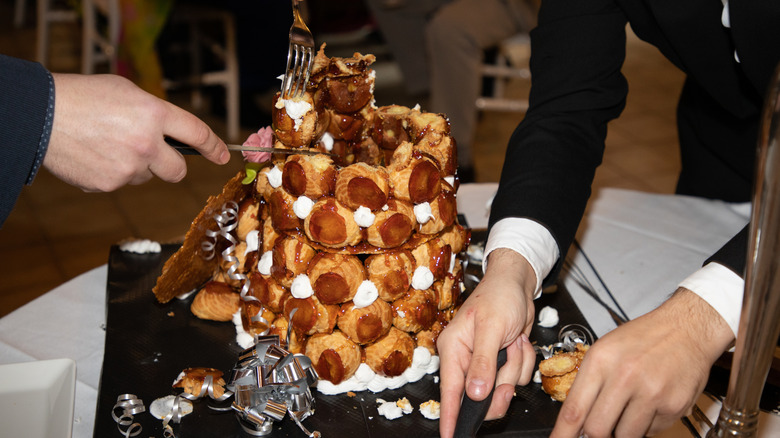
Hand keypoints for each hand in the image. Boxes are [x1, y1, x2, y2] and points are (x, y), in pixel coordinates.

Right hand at [43, 73, 229, 191]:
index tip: (222, 155)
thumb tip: (172, 133)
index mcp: (154, 113)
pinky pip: (122, 183)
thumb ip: (155, 113)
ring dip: (136, 166)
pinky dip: (112, 172)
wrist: (41, 115)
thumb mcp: (127, 92)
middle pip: (178, 170)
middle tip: (155, 155)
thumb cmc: (84, 97)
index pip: (197, 133)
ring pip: (147, 176)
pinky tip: (94, 155)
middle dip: (172, 165)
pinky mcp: (110, 184)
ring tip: (107, 144)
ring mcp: (129, 167)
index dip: (214, 146)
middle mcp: (147, 143)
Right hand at [438, 249, 537, 437]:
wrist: (518, 283)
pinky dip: (522, 361)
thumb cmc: (499, 295)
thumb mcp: (492, 328)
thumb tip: (475, 393)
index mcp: (453, 349)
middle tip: (507, 379)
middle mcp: (466, 358)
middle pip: (479, 396)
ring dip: (514, 366)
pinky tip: (518, 342)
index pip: (449, 391)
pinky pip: (515, 377)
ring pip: (502, 387)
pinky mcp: (501, 361)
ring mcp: (485, 361)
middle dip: (499, 386)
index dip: (450, 417)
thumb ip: (483, 362)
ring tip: (513, 342)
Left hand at [551, 288, 734, 436]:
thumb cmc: (644, 338)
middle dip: (594, 435)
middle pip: (597, 430)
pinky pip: (651, 431)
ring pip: (625, 436)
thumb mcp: (606, 350)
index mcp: (601, 360)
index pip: (574, 408)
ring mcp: (651, 393)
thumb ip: (589, 383)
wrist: (687, 328)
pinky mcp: (674, 406)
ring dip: (621, 431)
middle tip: (598, 429)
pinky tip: (649, 403)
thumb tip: (576, 419)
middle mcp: (625, 377)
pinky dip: (646, 425)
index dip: (563, 433)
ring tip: (627, 410)